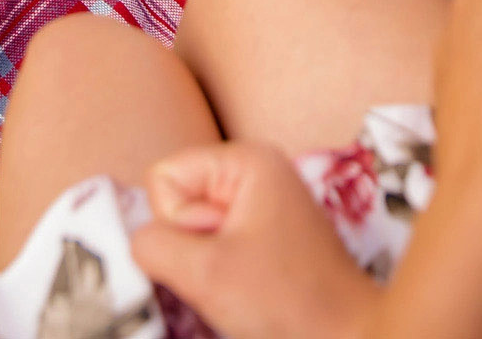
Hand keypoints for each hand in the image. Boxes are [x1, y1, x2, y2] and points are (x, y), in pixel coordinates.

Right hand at [130, 141, 377, 338]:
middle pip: (178, 202)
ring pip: (192, 232)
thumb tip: (135, 239)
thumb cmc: (285, 302)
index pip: (164, 177)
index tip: (219, 247)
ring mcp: (263, 205)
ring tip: (243, 285)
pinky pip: (214, 248)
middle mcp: (256, 172)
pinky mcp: (266, 237)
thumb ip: (152, 245)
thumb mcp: (204, 272)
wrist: (346, 338)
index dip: (177, 222)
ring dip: (204, 266)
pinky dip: (220, 275)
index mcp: (247, 160)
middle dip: (192, 246)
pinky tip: (248, 292)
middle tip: (234, 270)